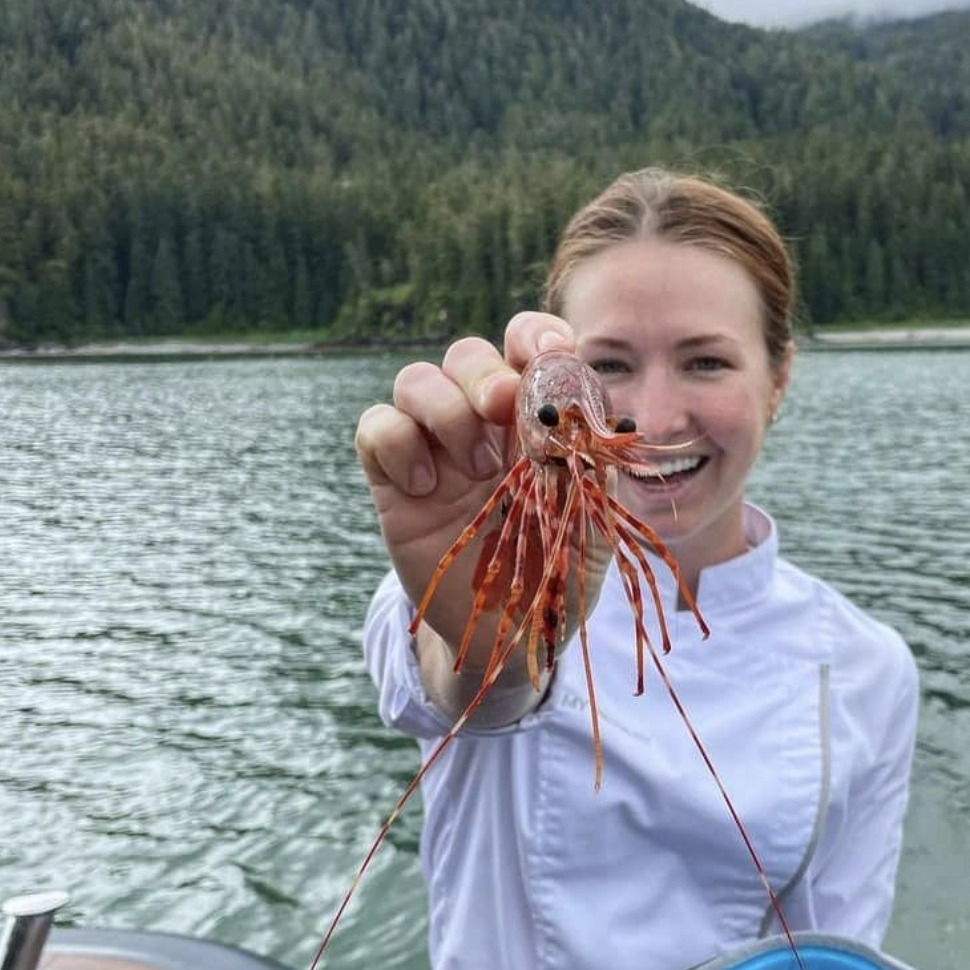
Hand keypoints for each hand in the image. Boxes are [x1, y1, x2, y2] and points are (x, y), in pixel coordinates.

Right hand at [356, 312, 594, 717]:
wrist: (512, 632)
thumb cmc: (558, 571)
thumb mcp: (593, 519)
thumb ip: (592, 462)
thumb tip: (588, 410)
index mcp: (535, 419)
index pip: (528, 346)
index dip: (536, 337)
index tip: (552, 355)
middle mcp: (482, 424)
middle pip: (466, 354)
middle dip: (485, 372)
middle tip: (504, 408)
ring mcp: (435, 449)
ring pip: (416, 380)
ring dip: (446, 411)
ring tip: (476, 469)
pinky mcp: (394, 479)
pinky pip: (376, 428)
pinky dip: (398, 443)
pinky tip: (428, 487)